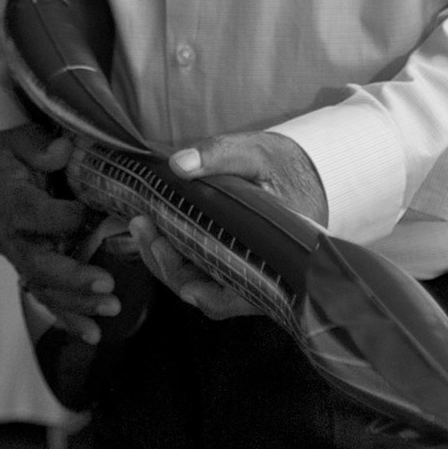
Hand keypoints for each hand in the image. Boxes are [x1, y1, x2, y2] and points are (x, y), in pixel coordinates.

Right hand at [0, 124, 120, 343]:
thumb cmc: (8, 158)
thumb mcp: (20, 140)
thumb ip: (39, 147)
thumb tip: (63, 150)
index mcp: (9, 202)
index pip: (33, 215)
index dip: (63, 218)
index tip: (91, 212)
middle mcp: (12, 238)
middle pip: (39, 264)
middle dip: (74, 278)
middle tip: (107, 284)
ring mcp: (21, 258)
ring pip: (46, 288)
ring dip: (78, 304)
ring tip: (111, 310)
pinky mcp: (31, 269)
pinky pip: (48, 299)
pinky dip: (70, 319)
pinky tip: (93, 334)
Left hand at [128, 130, 326, 320]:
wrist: (305, 170)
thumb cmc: (288, 166)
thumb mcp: (258, 153)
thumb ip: (220, 155)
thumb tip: (178, 165)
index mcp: (280, 259)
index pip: (241, 295)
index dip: (207, 293)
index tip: (176, 269)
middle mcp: (264, 277)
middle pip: (211, 295)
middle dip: (170, 267)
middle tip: (143, 226)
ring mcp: (245, 274)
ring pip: (201, 286)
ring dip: (166, 262)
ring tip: (142, 224)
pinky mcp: (231, 264)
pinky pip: (200, 273)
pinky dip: (175, 256)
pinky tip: (155, 231)